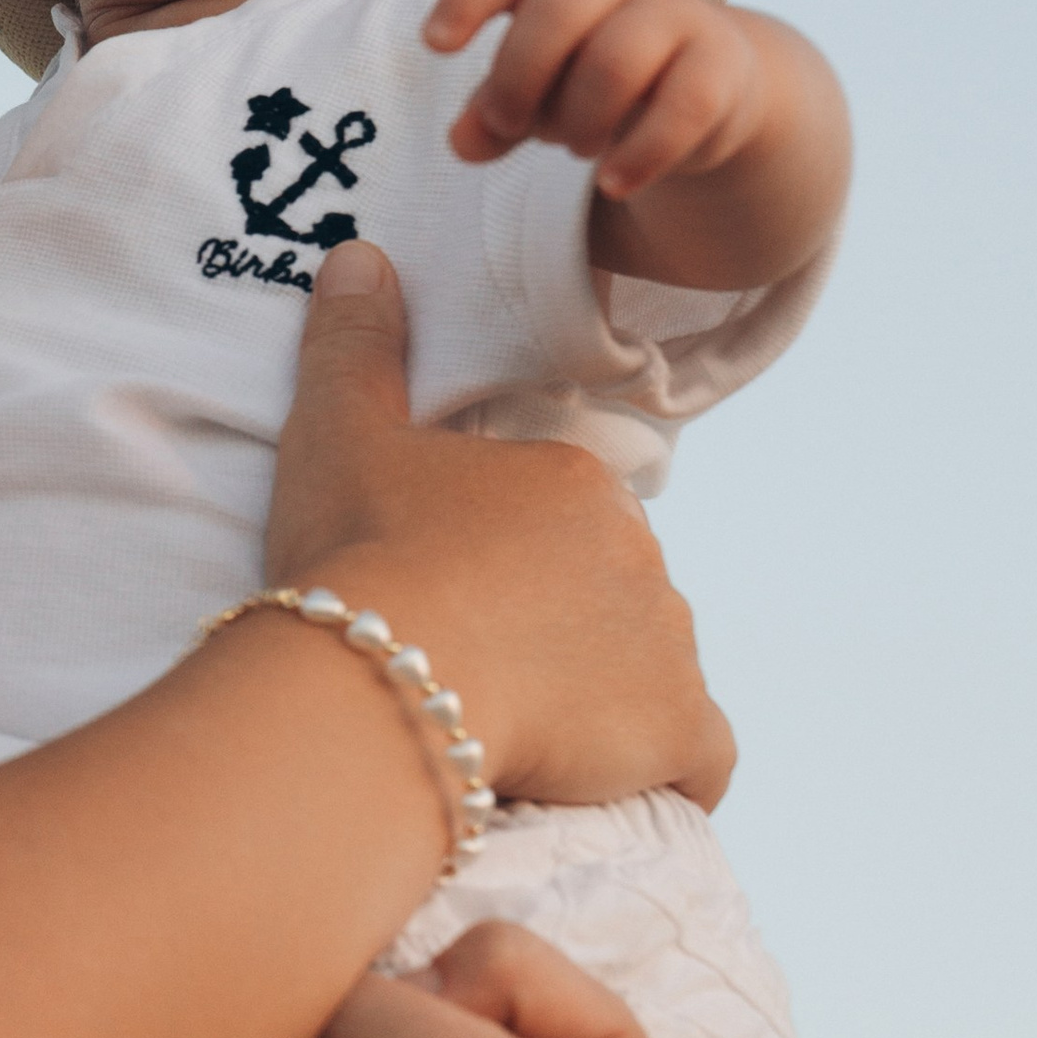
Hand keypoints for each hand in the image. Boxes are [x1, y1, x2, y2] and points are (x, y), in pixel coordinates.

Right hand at [266, 241, 732, 809]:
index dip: (506, 565)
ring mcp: (668, 645)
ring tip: (511, 732)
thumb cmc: (360, 553)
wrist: (388, 677)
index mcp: (571, 483)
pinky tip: (606, 783)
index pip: (561, 523)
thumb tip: (360, 254)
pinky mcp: (677, 731)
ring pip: (651, 670)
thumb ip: (354, 344)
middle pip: (609, 594)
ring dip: (602, 698)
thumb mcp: (337, 433)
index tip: (447, 598)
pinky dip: (665, 771)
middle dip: (558, 629)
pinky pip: (699, 759)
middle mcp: (640, 554)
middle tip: (469, 668)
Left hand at [424, 0, 770, 202]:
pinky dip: (640, 153)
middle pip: (559, 7)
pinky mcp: (721, 65)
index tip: (435, 46)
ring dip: (580, 118)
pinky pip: (682, 105)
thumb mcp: (538, 97)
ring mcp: (677, 16)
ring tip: (575, 148)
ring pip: (617, 58)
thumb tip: (462, 143)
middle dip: (519, 75)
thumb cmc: (596, 83)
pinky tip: (613, 184)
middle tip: (507, 127)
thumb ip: (494, 114)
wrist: (712, 89)